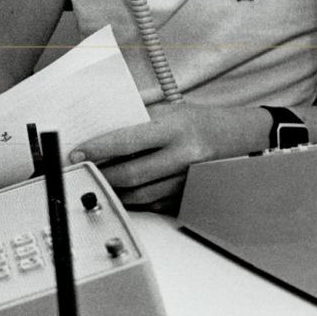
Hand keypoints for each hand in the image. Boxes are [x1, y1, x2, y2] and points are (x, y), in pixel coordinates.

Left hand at [70, 103, 267, 208]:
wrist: (240, 137)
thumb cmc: (200, 121)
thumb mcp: (171, 110)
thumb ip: (137, 119)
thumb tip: (97, 128)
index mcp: (176, 128)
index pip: (127, 141)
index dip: (97, 149)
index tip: (77, 153)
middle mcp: (184, 156)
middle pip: (130, 174)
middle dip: (101, 174)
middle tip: (82, 170)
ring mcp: (188, 180)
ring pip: (139, 195)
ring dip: (114, 190)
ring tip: (100, 180)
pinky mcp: (189, 198)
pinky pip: (153, 205)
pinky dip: (134, 200)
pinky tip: (124, 190)